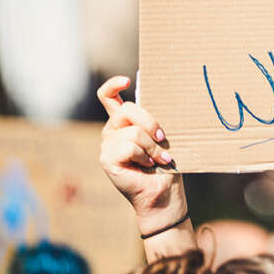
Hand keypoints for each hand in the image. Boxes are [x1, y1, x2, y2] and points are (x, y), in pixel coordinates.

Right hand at [98, 75, 186, 234]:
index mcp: (124, 123)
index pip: (108, 97)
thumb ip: (155, 120)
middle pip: (127, 110)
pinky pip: (128, 147)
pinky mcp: (106, 159)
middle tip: (164, 139)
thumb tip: (168, 97)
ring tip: (159, 158)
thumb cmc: (167, 164)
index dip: (113, 86)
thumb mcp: (162, 136)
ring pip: (133, 132)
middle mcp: (112, 132)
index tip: (127, 80)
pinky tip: (147, 164)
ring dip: (152, 146)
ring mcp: (106, 146)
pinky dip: (144, 155)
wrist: (164, 193)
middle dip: (150, 123)